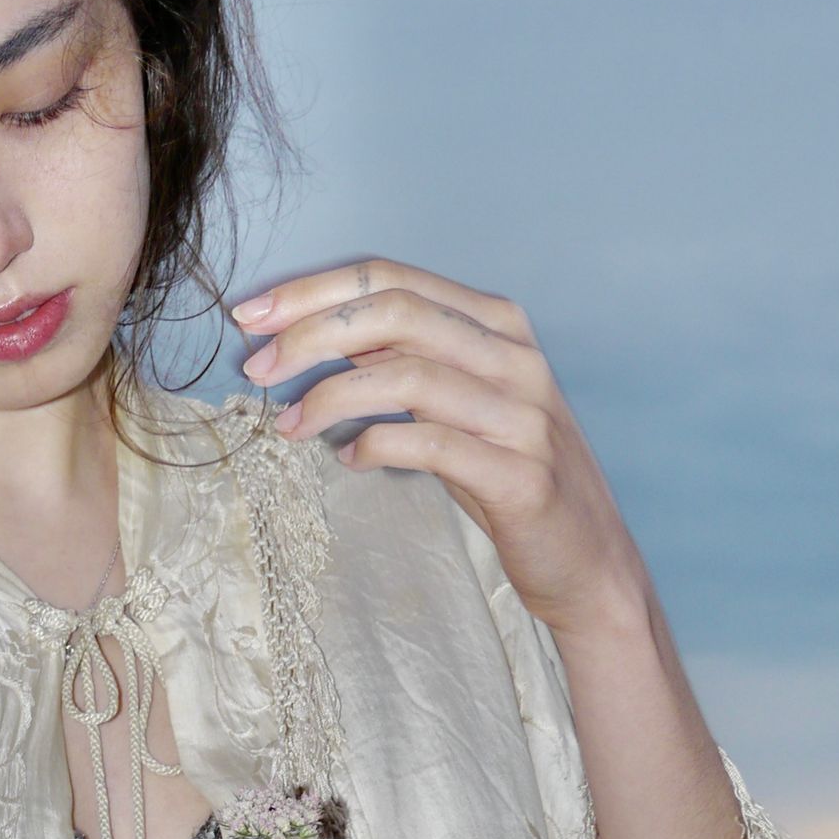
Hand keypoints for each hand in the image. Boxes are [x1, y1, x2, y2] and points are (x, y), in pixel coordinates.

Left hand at [233, 257, 651, 646]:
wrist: (586, 559)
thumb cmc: (507, 477)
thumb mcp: (455, 405)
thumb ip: (402, 363)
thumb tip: (317, 340)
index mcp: (497, 325)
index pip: (393, 279)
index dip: (314, 292)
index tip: (252, 317)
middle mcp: (515, 357)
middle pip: (395, 313)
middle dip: (310, 334)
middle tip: (256, 369)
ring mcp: (522, 414)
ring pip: (407, 374)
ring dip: (330, 396)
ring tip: (288, 426)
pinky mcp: (520, 475)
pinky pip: (430, 444)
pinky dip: (375, 447)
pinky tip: (348, 461)